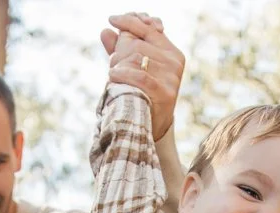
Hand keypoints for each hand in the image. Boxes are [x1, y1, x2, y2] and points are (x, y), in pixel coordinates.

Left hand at [101, 13, 184, 139]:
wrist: (150, 127)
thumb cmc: (141, 94)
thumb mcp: (132, 69)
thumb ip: (120, 50)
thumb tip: (105, 31)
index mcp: (172, 53)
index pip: (148, 29)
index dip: (130, 21)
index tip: (112, 19)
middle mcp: (174, 62)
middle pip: (137, 44)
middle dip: (118, 52)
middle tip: (113, 64)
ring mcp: (172, 78)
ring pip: (135, 58)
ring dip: (117, 65)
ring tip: (114, 76)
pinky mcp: (166, 92)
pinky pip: (138, 75)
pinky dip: (121, 75)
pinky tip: (113, 78)